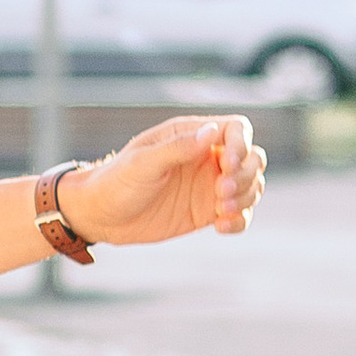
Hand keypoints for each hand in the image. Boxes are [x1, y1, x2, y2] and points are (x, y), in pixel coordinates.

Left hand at [69, 116, 266, 250]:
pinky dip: (240, 220)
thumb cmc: (116, 181)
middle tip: (220, 193)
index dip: (242, 144)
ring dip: (246, 198)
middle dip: (245, 175)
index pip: (237, 129)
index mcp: (192, 135)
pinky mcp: (208, 211)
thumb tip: (211, 134)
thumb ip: (177, 148)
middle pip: (253, 157)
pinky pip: (241, 214)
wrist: (102, 215)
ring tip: (220, 211)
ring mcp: (210, 185)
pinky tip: (221, 226)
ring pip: (252, 185)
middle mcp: (206, 157)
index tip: (228, 165)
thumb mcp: (143, 163)